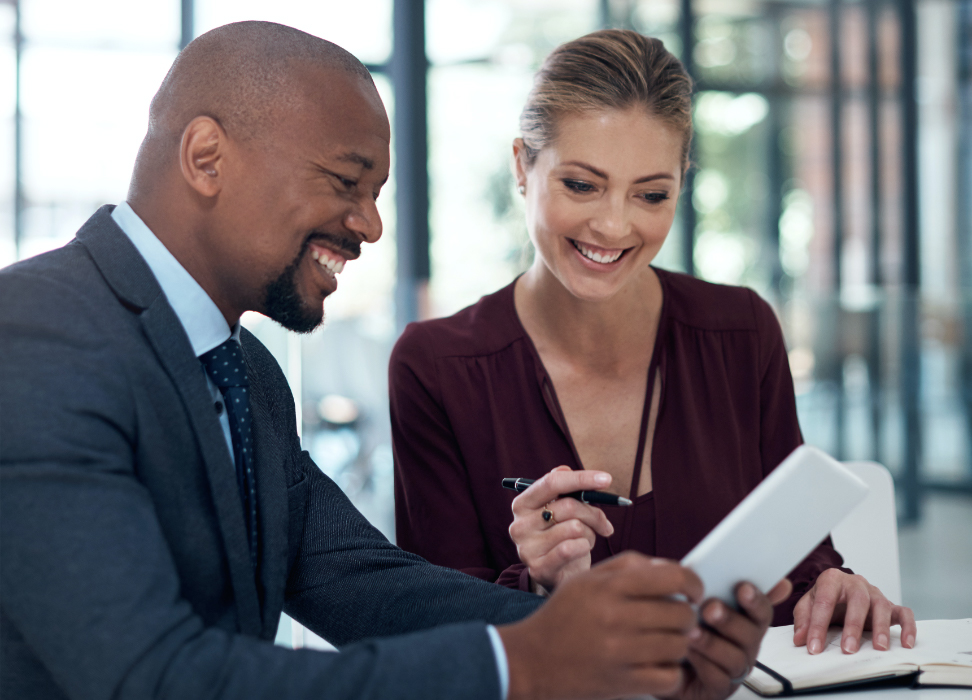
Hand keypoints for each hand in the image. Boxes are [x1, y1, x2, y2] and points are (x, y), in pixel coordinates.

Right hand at [498, 552, 703, 699]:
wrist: (531, 659)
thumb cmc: (563, 616)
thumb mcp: (588, 578)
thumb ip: (630, 566)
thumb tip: (673, 567)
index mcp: (609, 586)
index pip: (673, 577)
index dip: (693, 584)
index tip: (695, 592)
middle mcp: (615, 616)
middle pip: (681, 614)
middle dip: (687, 617)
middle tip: (678, 620)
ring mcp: (619, 651)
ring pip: (680, 646)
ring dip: (679, 645)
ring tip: (666, 642)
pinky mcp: (621, 682)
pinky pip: (670, 677)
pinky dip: (670, 672)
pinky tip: (658, 665)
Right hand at [509, 466, 614, 591]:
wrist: (559, 574)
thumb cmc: (563, 536)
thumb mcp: (563, 510)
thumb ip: (564, 489)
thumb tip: (564, 468)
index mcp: (522, 504)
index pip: (552, 482)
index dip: (581, 478)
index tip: (606, 479)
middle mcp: (519, 525)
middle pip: (568, 506)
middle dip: (593, 513)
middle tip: (604, 523)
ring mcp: (526, 548)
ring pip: (575, 528)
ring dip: (588, 534)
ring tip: (584, 541)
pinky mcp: (538, 569)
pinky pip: (572, 548)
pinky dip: (585, 548)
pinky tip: (581, 551)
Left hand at [662, 579, 791, 699]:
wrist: (656, 659)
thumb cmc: (680, 625)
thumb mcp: (694, 598)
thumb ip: (716, 581)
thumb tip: (746, 567)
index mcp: (744, 621)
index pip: (761, 610)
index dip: (756, 599)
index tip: (742, 587)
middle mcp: (744, 646)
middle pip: (751, 635)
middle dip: (731, 620)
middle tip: (711, 608)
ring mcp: (733, 669)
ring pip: (736, 659)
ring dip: (714, 643)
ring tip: (692, 631)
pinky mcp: (718, 689)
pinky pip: (718, 680)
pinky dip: (703, 664)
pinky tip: (687, 652)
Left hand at [793, 568, 916, 654]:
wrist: (838, 589)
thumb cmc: (824, 597)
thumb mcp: (807, 605)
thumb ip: (803, 620)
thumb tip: (800, 639)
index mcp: (832, 579)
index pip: (824, 601)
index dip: (817, 625)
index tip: (814, 647)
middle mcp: (856, 583)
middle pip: (858, 600)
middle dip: (853, 626)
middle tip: (849, 649)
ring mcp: (874, 593)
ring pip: (881, 606)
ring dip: (881, 628)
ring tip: (879, 647)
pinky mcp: (890, 605)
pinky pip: (904, 613)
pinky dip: (909, 627)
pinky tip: (907, 643)